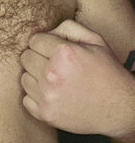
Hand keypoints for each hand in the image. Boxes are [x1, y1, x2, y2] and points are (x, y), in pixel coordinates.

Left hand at [19, 19, 134, 136]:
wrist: (118, 108)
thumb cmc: (106, 72)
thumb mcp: (95, 41)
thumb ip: (68, 29)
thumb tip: (45, 32)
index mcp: (64, 53)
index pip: (34, 40)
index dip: (44, 43)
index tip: (52, 50)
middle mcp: (52, 74)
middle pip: (25, 58)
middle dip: (37, 58)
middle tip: (53, 64)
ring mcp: (47, 96)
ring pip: (24, 78)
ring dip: (35, 78)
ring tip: (55, 80)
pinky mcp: (44, 113)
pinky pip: (25, 99)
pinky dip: (36, 97)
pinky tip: (52, 94)